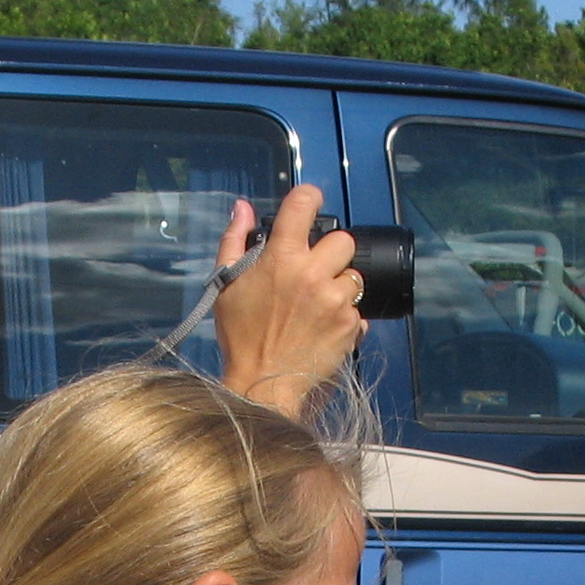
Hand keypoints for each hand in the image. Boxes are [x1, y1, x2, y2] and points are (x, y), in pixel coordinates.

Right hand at [212, 184, 367, 420]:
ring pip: (354, 276)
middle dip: (330, 254)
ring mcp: (336, 300)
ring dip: (340, 287)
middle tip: (314, 273)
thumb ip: (234, 240)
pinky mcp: (350, 325)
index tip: (310, 205)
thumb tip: (243, 208)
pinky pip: (358, 310)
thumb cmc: (241, 337)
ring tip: (318, 306)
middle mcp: (313, 274)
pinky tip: (323, 328)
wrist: (262, 385)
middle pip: (343, 240)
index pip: (304, 204)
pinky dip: (345, 317)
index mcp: (281, 258)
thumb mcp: (226, 286)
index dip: (310, 198)